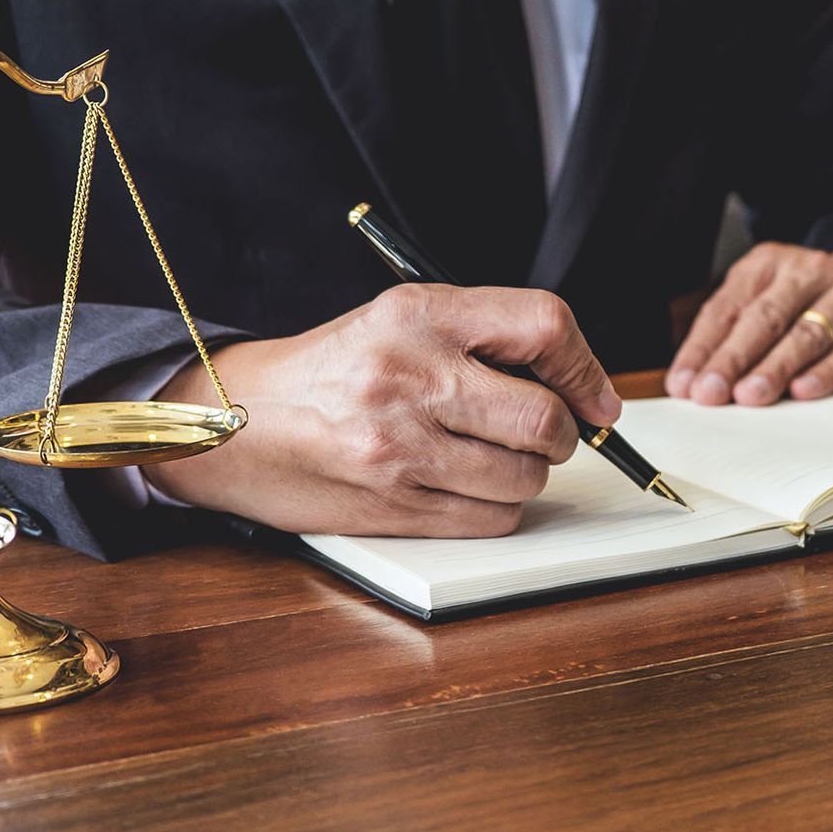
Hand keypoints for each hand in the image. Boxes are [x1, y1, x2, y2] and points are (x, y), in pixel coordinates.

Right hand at [144, 285, 619, 536]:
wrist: (237, 424)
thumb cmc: (334, 370)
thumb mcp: (401, 321)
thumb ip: (485, 337)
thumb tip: (580, 384)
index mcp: (418, 314)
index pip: (544, 326)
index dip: (585, 368)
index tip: (595, 397)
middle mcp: (409, 376)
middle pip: (545, 418)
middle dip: (564, 433)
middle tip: (547, 432)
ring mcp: (400, 447)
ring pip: (526, 477)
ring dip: (527, 474)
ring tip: (491, 455)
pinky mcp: (393, 505)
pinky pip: (492, 517)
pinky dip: (496, 507)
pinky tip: (465, 484)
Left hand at [666, 243, 832, 405]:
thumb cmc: (813, 303)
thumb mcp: (770, 302)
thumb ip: (734, 335)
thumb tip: (693, 384)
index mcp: (768, 264)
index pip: (726, 308)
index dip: (702, 349)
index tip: (684, 385)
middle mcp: (808, 272)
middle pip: (763, 319)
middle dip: (732, 360)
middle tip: (710, 393)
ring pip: (805, 336)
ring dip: (774, 369)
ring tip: (749, 396)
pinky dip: (825, 374)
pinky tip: (803, 392)